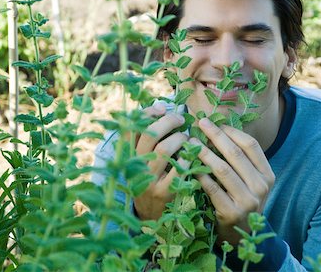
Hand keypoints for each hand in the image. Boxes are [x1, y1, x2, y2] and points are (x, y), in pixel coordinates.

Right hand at [133, 104, 188, 219]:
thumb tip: (162, 107)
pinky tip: (192, 156)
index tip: (162, 108)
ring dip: (180, 139)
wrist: (148, 213)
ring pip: (164, 149)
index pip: (131, 127)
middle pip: (150, 135)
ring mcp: (148, 179)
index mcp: (128, 154)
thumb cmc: (148, 177)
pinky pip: (178, 170)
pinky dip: (188, 159)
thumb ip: (148, 135)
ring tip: (187, 138)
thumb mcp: (141, 158)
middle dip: (168, 121)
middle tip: (181, 119)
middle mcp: (135, 165)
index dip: (147, 113)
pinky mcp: (163, 192)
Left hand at [193, 118, 274, 244]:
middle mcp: (261, 186)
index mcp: (267, 174)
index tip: (213, 122)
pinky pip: (212, 188)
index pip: (251, 145)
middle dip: (215, 135)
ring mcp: (248, 201)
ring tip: (190, 142)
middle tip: (199, 123)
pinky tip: (189, 164)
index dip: (231, 131)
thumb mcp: (248, 180)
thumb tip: (215, 128)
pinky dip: (199, 174)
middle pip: (235, 154)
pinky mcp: (232, 212)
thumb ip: (238, 160)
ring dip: (204, 152)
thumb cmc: (239, 199)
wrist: (241, 234)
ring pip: (222, 169)